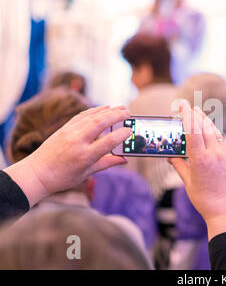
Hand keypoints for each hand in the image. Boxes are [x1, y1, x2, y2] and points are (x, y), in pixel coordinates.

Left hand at [4, 106, 131, 205]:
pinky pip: (82, 116)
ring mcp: (69, 133)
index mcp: (85, 157)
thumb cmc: (62, 177)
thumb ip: (107, 163)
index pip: (108, 141)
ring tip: (121, 107)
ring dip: (108, 110)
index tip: (130, 131)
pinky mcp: (64, 128)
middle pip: (100, 123)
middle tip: (128, 113)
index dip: (121, 135)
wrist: (37, 173)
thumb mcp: (86, 174)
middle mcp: (77, 142)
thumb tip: (124, 159)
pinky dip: (94, 111)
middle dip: (116, 116)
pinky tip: (104, 108)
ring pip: (92, 116)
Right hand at [169, 102, 225, 239]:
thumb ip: (178, 165)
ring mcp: (225, 155)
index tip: (183, 106)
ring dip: (204, 121)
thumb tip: (169, 156)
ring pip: (214, 132)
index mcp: (201, 160)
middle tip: (187, 106)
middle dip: (195, 115)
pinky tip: (207, 130)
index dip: (187, 116)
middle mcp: (214, 154)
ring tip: (197, 112)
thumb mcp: (187, 182)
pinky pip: (220, 140)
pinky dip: (212, 132)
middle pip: (204, 128)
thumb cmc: (204, 200)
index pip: (193, 132)